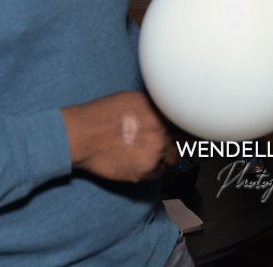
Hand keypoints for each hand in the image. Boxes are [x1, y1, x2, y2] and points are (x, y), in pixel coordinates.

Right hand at [61, 91, 177, 182]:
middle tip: (153, 142)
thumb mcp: (133, 99)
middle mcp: (161, 131)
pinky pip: (156, 173)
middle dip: (169, 144)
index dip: (188, 129)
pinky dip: (149, 170)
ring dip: (160, 158)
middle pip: (180, 143)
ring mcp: (154, 152)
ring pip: (169, 160)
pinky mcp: (145, 171)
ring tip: (141, 152)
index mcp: (159, 112)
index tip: (190, 132)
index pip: (187, 124)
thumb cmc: (101, 115)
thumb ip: (154, 107)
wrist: (82, 136)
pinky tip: (134, 161)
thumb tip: (166, 112)